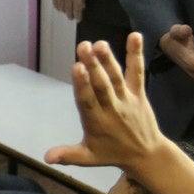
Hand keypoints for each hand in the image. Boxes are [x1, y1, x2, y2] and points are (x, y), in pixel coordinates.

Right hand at [50, 35, 193, 193]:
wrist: (147, 154)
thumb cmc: (112, 153)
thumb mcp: (89, 157)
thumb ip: (68, 155)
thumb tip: (46, 158)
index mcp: (97, 122)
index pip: (88, 100)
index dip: (82, 84)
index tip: (76, 67)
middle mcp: (112, 108)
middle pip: (102, 84)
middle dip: (93, 65)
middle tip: (84, 46)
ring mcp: (127, 99)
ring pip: (116, 77)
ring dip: (108, 59)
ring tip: (100, 43)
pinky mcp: (138, 93)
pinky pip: (137, 72)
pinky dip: (136, 54)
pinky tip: (135, 35)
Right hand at [51, 0, 85, 21]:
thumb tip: (81, 7)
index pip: (77, 9)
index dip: (78, 16)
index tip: (79, 19)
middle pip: (69, 10)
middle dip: (71, 15)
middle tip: (72, 17)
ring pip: (61, 8)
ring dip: (64, 11)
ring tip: (66, 12)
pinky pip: (55, 2)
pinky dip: (57, 6)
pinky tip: (60, 8)